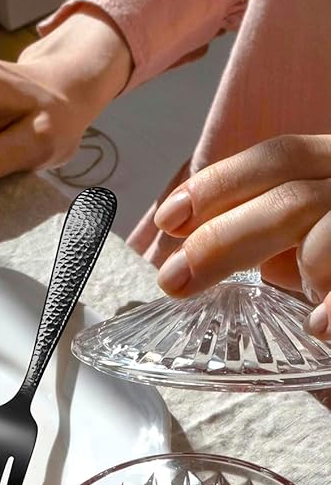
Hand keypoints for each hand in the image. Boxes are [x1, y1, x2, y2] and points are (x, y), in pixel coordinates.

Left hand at [153, 134, 330, 337]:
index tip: (169, 219)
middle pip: (292, 195)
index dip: (219, 184)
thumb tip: (198, 259)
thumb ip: (266, 237)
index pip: (278, 158)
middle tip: (176, 280)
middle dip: (224, 238)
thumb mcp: (306, 237)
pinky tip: (322, 327)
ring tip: (298, 293)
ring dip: (304, 266)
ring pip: (330, 232)